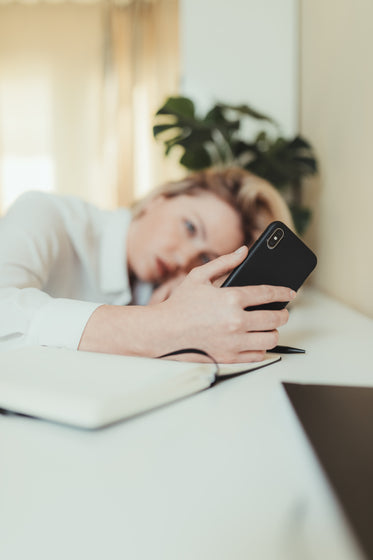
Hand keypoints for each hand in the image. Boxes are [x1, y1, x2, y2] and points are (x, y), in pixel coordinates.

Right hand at [152, 246, 293, 362]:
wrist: (163, 333)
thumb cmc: (179, 305)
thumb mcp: (199, 276)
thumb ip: (224, 262)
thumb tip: (244, 251)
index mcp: (231, 298)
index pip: (269, 294)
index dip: (284, 292)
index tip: (291, 293)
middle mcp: (236, 321)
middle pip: (276, 318)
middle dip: (283, 313)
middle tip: (281, 312)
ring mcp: (234, 342)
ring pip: (271, 338)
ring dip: (273, 331)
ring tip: (268, 327)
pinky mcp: (230, 357)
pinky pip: (258, 355)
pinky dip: (261, 348)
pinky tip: (256, 341)